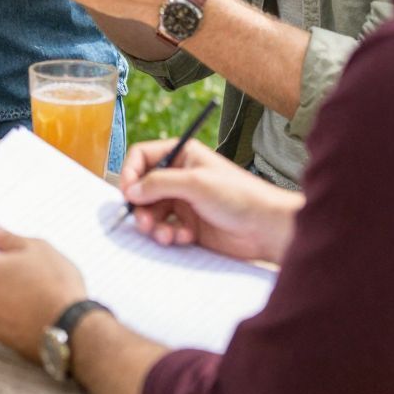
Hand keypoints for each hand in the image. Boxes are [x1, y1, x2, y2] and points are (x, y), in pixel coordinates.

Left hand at [0, 227, 85, 361]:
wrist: (71, 328)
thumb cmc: (55, 284)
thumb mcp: (37, 248)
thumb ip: (9, 238)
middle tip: (24, 272)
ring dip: (6, 297)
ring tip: (35, 295)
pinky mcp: (3, 340)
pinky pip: (3, 322)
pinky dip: (14, 317)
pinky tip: (36, 312)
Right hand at [119, 137, 300, 264]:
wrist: (265, 227)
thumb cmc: (238, 195)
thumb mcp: (195, 183)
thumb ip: (159, 183)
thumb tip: (131, 190)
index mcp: (182, 156)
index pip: (142, 157)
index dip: (131, 173)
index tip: (128, 193)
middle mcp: (180, 177)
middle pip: (143, 188)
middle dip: (141, 206)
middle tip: (145, 222)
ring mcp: (184, 202)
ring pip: (152, 212)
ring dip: (154, 225)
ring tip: (165, 235)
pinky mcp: (189, 225)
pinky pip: (166, 229)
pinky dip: (169, 235)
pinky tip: (184, 238)